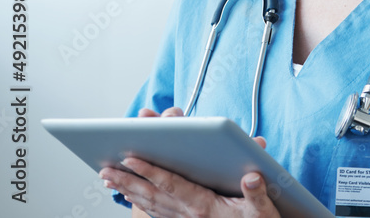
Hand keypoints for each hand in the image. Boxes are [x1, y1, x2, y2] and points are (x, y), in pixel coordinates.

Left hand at [100, 106, 278, 217]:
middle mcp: (189, 215)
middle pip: (152, 194)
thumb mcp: (263, 211)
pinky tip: (130, 195)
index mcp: (204, 207)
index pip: (172, 185)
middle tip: (106, 168)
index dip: (151, 170)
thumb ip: (258, 194)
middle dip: (128, 180)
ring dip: (127, 190)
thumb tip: (253, 178)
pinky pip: (155, 212)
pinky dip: (139, 201)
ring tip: (108, 178)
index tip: (131, 158)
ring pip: (149, 204)